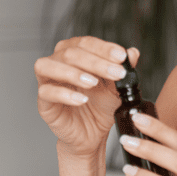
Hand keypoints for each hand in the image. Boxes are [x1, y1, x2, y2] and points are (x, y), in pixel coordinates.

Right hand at [35, 36, 139, 156]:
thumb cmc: (101, 105)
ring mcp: (48, 81)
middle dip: (96, 62)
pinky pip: (46, 92)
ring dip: (74, 73)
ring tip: (94, 82)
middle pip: (70, 53)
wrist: (93, 133)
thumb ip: (124, 68)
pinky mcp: (43, 102)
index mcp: (76, 53)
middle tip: (117, 73)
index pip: (87, 43)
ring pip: (50, 66)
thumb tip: (133, 52)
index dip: (104, 48)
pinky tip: (82, 99)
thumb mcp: (118, 86)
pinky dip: (65, 94)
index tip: (121, 56)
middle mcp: (58, 62)